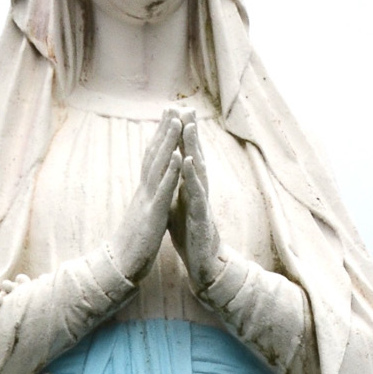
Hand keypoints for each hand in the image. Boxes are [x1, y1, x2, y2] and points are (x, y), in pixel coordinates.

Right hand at [108, 110, 182, 285]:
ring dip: (168, 142)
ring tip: (176, 120)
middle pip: (154, 155)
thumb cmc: (132, 245)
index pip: (152, 160)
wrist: (119, 268)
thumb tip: (147, 190)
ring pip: (158, 166)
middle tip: (172, 106)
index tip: (168, 117)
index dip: (160, 138)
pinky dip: (170, 171)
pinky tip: (177, 155)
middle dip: (164, 130)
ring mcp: (147, 201)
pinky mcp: (152, 215)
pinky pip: (163, 190)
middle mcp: (144, 191)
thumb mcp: (141, 216)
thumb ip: (145, 200)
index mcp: (144, 193)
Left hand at [171, 113, 222, 292]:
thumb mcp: (179, 206)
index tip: (175, 113)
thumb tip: (169, 171)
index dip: (181, 136)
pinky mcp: (201, 217)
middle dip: (190, 133)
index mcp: (189, 187)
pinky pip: (196, 194)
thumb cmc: (191, 235)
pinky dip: (192, 177)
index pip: (186, 157)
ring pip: (198, 171)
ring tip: (188, 127)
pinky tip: (188, 163)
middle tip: (186, 108)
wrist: (203, 265)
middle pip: (195, 157)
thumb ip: (176, 187)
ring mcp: (201, 202)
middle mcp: (198, 190)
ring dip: (193, 148)